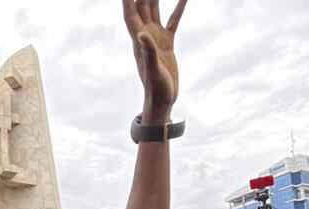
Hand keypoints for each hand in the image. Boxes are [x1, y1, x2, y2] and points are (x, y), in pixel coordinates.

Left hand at [122, 0, 187, 120]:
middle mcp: (145, 35)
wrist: (163, 99)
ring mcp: (156, 37)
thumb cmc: (156, 88)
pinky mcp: (167, 42)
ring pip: (155, 9)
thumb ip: (147, 52)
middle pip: (142, 6)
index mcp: (139, 40)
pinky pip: (173, 20)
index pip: (130, 13)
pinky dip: (178, 8)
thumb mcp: (152, 70)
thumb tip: (141, 35)